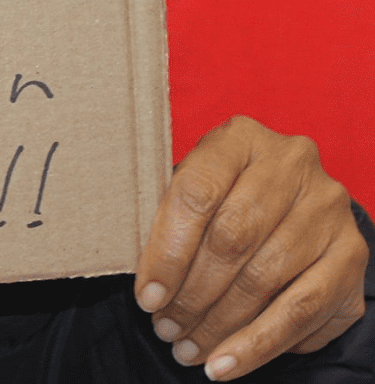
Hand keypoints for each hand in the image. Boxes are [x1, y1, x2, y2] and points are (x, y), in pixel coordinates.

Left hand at [134, 115, 366, 379]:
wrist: (295, 200)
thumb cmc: (226, 196)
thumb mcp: (194, 189)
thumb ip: (171, 222)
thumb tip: (149, 287)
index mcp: (240, 137)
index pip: (196, 193)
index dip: (166, 251)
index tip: (146, 297)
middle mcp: (292, 164)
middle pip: (232, 239)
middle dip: (192, 294)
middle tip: (165, 328)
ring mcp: (327, 209)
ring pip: (265, 280)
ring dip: (220, 326)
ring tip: (187, 350)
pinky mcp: (351, 255)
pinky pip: (301, 312)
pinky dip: (258, 344)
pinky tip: (226, 364)